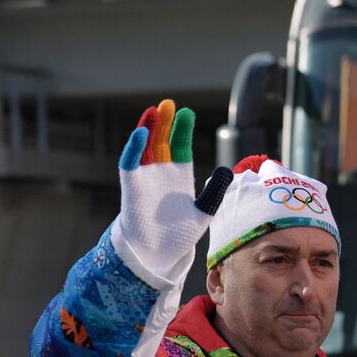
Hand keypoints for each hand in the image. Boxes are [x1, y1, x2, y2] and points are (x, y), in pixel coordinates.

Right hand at [111, 100, 232, 268]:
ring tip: (154, 111)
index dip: (182, 131)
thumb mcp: (204, 211)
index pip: (180, 147)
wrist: (159, 253)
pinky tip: (142, 134)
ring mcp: (146, 179)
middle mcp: (162, 174)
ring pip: (146, 148)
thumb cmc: (179, 233)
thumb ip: (214, 191)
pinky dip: (135, 149)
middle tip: (169, 104)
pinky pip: (131, 164)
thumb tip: (226, 170)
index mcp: (180, 177)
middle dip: (165, 124)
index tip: (186, 114)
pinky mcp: (133, 187)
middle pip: (163, 142)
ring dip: (148, 129)